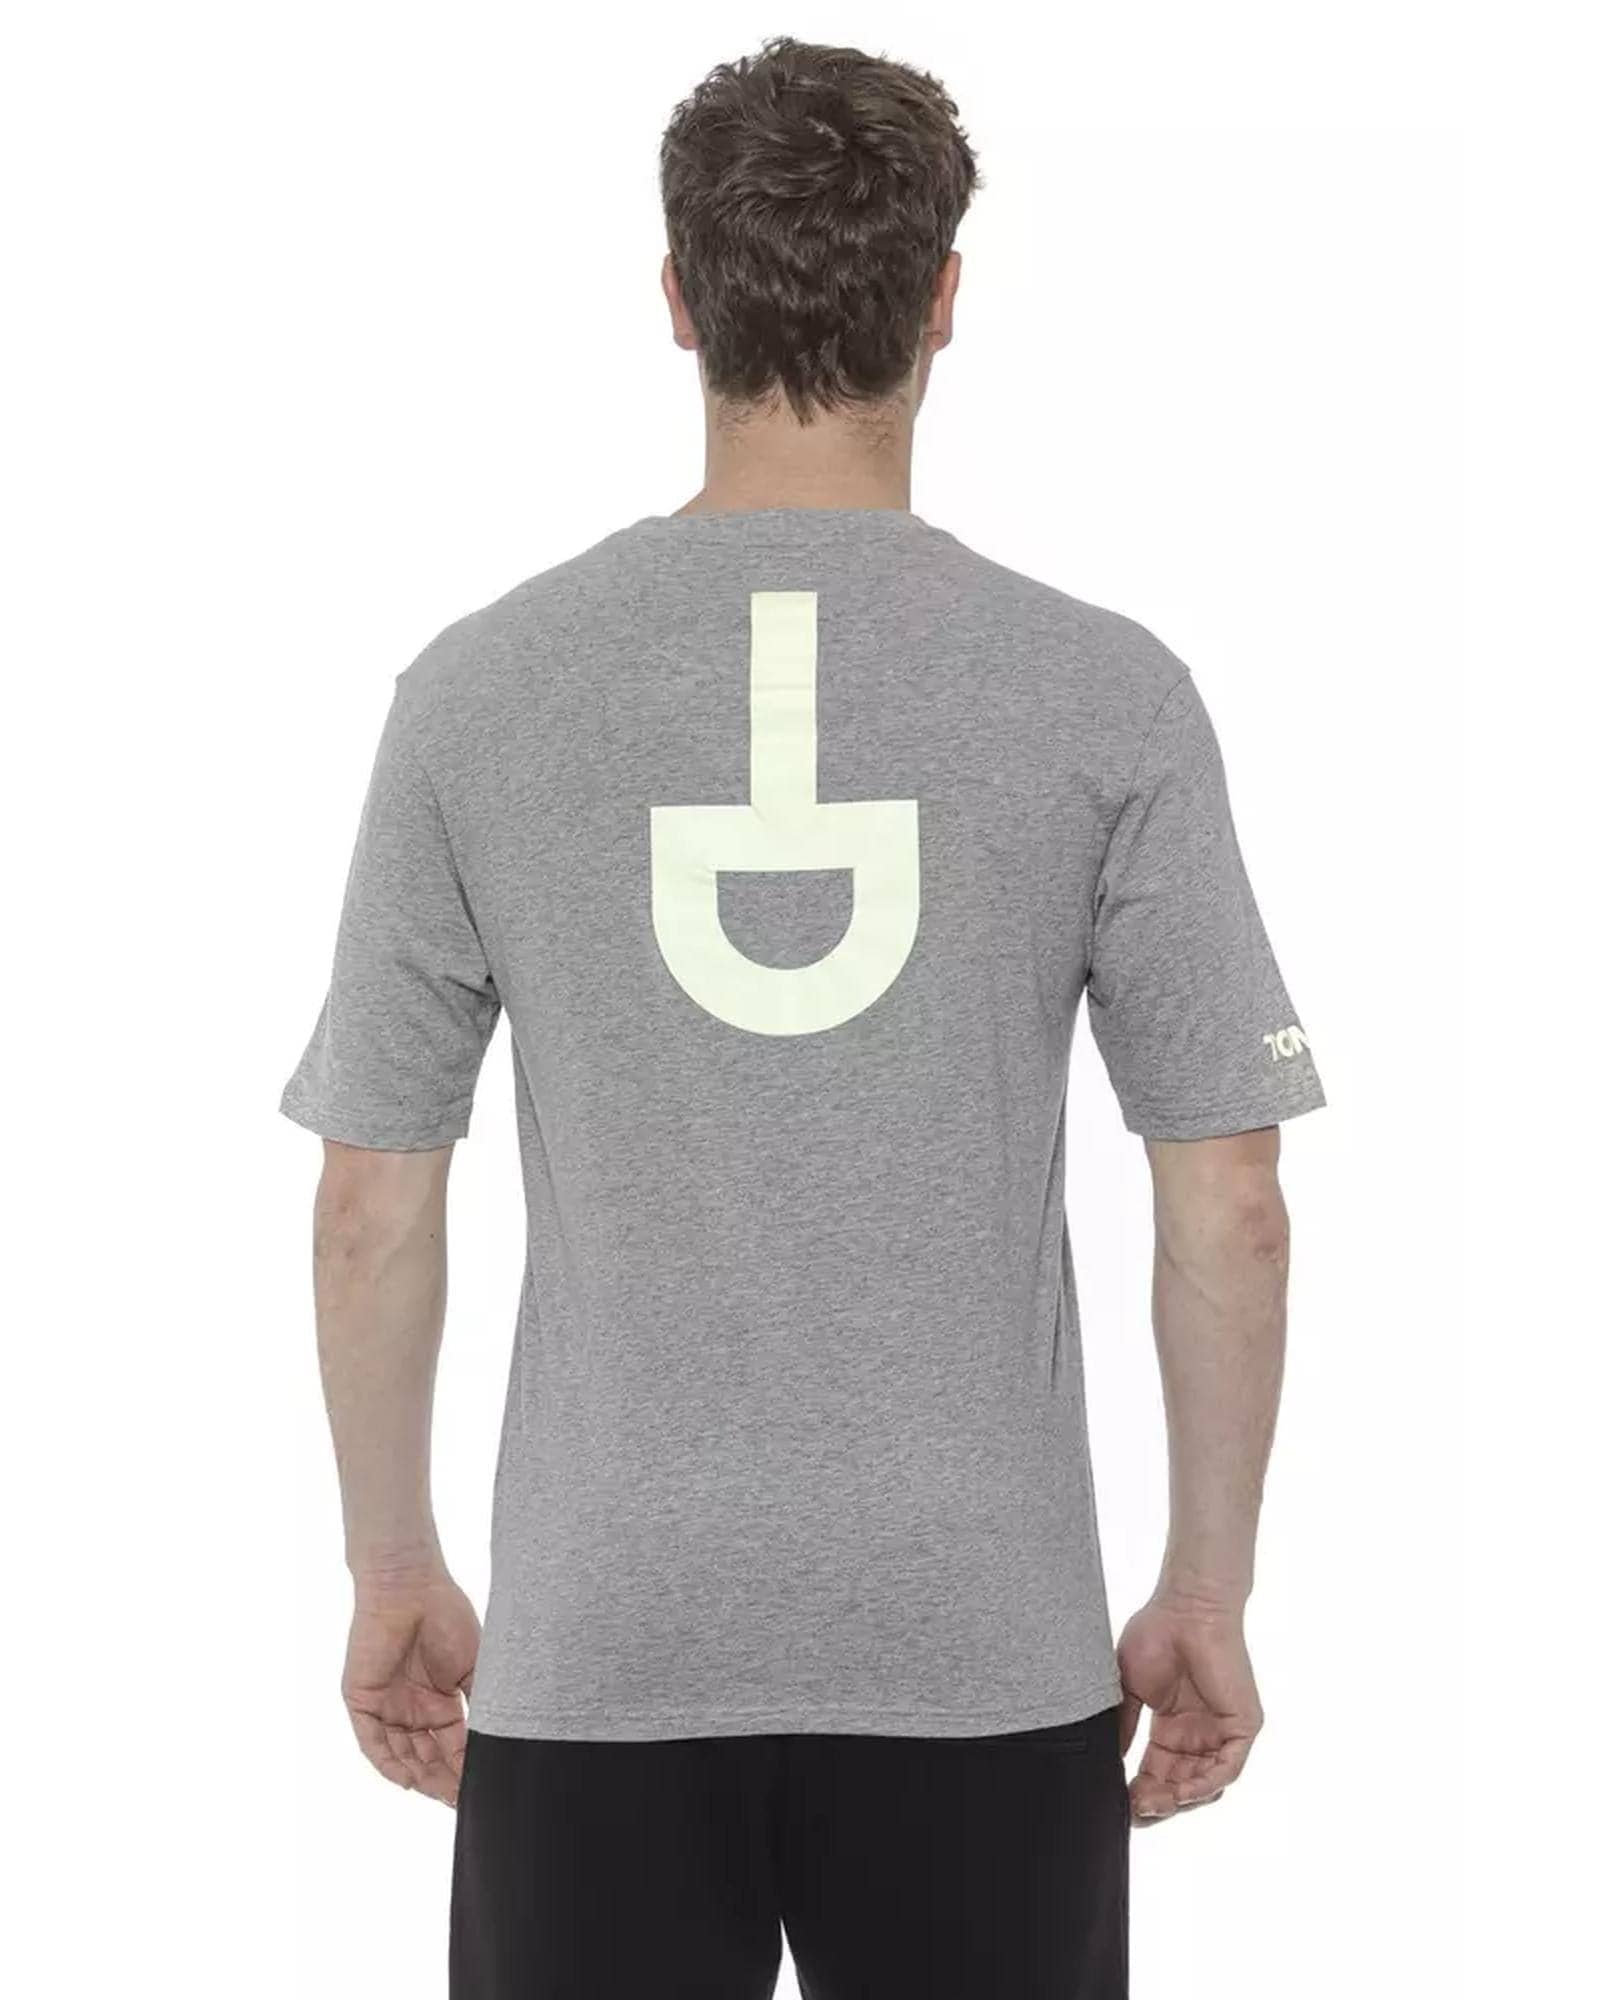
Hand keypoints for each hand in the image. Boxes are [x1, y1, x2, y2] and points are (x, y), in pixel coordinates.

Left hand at [342, 1569, 479, 1805]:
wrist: (410, 1585)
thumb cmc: (446, 1615)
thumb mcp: (473, 1666)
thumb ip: (480, 1705)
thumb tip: (497, 1743)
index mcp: (440, 1700)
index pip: (453, 1745)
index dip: (466, 1768)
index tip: (484, 1788)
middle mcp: (412, 1708)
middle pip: (428, 1757)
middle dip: (446, 1780)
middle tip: (465, 1799)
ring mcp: (387, 1706)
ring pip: (403, 1755)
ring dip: (423, 1777)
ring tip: (445, 1795)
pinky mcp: (362, 1701)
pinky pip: (373, 1743)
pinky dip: (390, 1764)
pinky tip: (410, 1780)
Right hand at [1116, 1594, 1262, 1824]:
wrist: (1186, 1607)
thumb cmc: (1156, 1634)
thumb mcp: (1129, 1689)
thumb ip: (1124, 1727)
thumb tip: (1110, 1762)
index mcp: (1172, 1728)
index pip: (1157, 1773)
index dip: (1139, 1792)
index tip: (1119, 1804)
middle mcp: (1198, 1735)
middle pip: (1179, 1786)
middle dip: (1156, 1803)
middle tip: (1133, 1809)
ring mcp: (1221, 1733)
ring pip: (1204, 1784)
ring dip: (1178, 1800)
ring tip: (1151, 1803)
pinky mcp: (1242, 1727)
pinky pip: (1227, 1769)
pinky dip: (1204, 1785)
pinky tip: (1181, 1792)